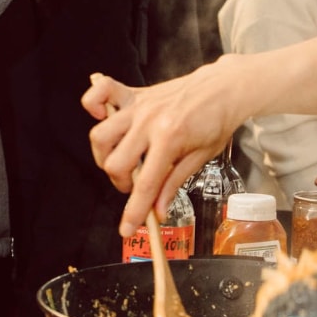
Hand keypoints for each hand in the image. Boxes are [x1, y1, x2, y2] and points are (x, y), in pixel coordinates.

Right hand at [84, 65, 249, 236]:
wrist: (224, 88)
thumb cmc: (217, 120)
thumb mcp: (201, 156)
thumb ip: (174, 182)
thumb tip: (158, 212)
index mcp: (170, 138)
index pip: (146, 183)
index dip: (134, 211)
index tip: (126, 229)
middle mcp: (149, 121)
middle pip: (116, 162)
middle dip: (122, 183)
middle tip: (136, 186)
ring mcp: (139, 106)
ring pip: (101, 135)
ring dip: (106, 156)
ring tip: (122, 161)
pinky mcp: (135, 94)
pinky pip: (100, 91)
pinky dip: (93, 104)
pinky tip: (101, 117)